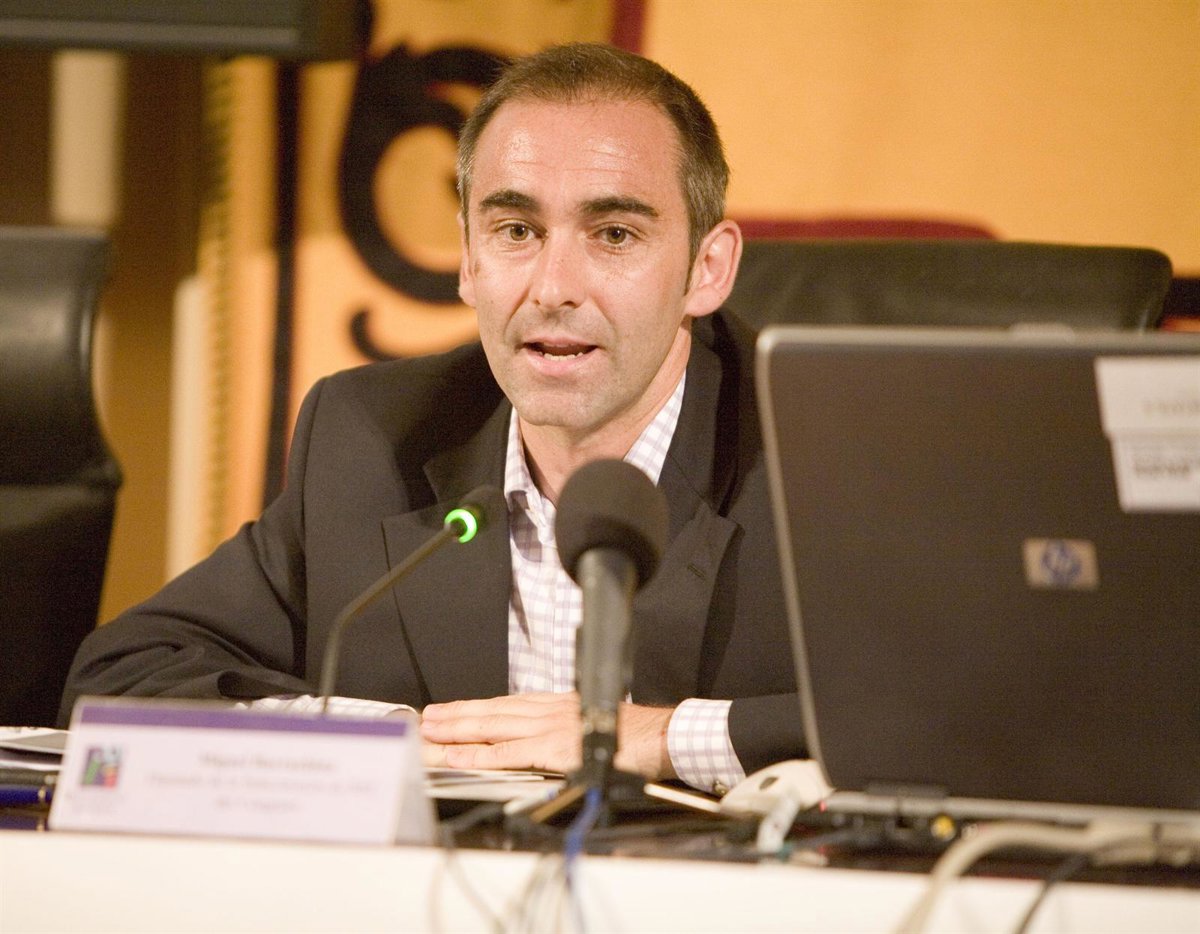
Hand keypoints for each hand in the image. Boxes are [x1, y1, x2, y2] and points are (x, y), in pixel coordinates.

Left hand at [419, 692, 676, 780]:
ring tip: (430, 733)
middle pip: (493, 712)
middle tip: (426, 719)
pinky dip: (479, 755)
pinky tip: (456, 758)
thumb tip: (549, 746)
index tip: (452, 711)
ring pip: (492, 728)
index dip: (476, 709)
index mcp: (560, 706)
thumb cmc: (638, 736)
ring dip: (457, 731)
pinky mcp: (555, 748)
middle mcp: (550, 710)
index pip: (508, 706)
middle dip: (456, 716)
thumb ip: (569, 733)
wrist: (665, 737)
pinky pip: (507, 753)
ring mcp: (551, 727)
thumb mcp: (596, 725)